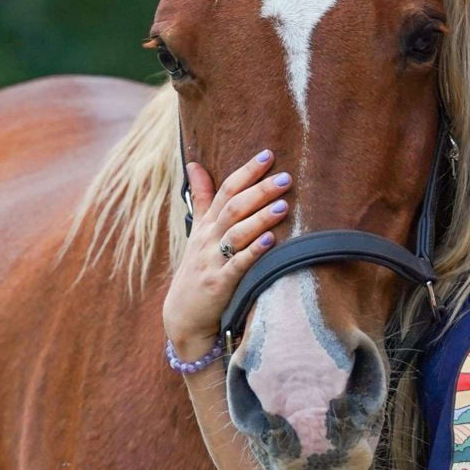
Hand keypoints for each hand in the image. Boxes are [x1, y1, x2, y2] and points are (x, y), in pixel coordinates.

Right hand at [162, 150, 292, 358]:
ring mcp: (212, 261)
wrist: (184, 314)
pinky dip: (254, 252)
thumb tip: (195, 164)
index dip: (246, 172)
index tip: (268, 155)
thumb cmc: (198, 267)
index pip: (226, 191)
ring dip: (259, 220)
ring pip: (236, 235)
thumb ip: (202, 198)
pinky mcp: (219, 284)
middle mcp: (208, 239)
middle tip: (285, 177)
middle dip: (259, 191)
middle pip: (234, 209)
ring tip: (282, 206)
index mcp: (207, 224)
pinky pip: (238, 266)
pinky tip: (271, 241)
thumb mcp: (197, 231)